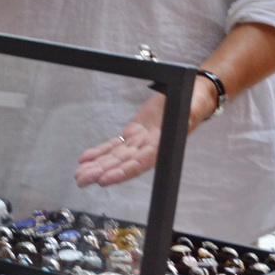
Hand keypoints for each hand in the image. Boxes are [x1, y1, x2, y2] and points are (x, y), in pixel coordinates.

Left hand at [74, 75, 218, 187]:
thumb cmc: (195, 100)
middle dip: (102, 172)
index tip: (104, 179)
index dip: (121, 172)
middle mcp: (149, 148)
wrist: (192, 94)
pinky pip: (115, 144)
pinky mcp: (134, 133)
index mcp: (162, 145)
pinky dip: (100, 151)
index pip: (139, 163)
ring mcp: (140, 142)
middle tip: (82, 179)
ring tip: (79, 174)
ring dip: (97, 165)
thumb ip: (188, 114)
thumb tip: (187, 116)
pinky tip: (85, 158)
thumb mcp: (193, 106)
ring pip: (115, 156)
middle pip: (122, 163)